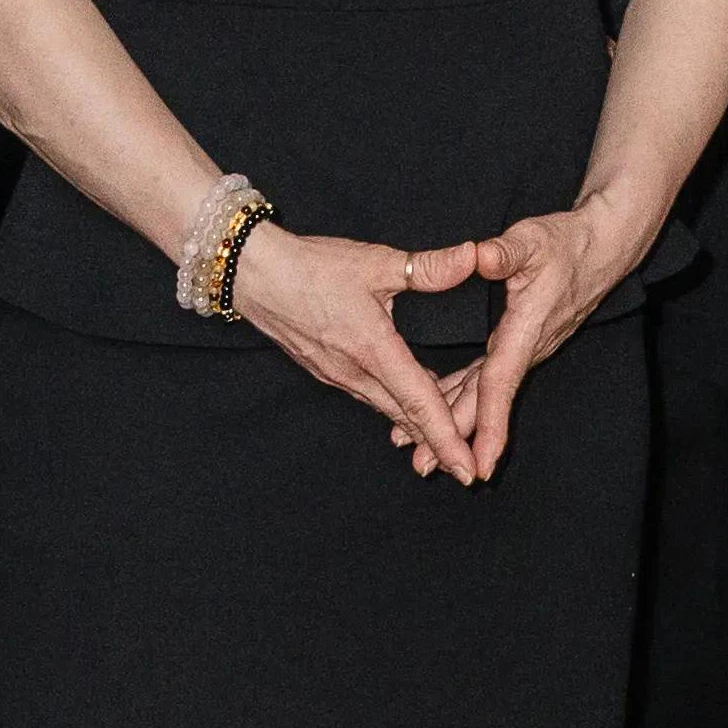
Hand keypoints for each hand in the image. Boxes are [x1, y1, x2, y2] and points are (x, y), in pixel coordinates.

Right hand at [231, 223, 492, 482]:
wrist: (254, 275)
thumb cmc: (313, 266)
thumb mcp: (376, 261)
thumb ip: (428, 267)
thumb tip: (474, 256)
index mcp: (373, 350)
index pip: (418, 402)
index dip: (447, 437)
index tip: (467, 469)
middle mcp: (354, 373)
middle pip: (405, 418)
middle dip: (438, 446)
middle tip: (468, 472)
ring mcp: (337, 376)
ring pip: (386, 410)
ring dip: (416, 429)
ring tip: (446, 447)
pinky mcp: (326, 371)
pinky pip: (369, 398)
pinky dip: (394, 408)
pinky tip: (409, 407)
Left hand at [442, 203, 649, 476]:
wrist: (600, 249)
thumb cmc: (566, 243)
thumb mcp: (532, 239)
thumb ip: (504, 252)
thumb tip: (478, 256)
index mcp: (526, 329)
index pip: (501, 382)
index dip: (488, 423)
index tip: (478, 460)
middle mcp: (526, 348)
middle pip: (488, 401)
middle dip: (459, 438)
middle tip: (423, 466)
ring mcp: (524, 349)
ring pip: (486, 395)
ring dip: (457, 425)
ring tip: (421, 453)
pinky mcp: (519, 344)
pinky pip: (489, 381)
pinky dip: (465, 401)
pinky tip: (443, 413)